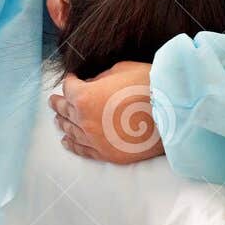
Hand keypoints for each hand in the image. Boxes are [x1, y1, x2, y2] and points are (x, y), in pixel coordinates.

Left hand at [49, 62, 163, 163]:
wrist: (171, 114)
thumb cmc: (148, 85)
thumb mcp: (120, 70)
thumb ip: (100, 78)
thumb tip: (93, 83)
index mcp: (84, 97)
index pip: (69, 88)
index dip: (70, 81)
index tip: (73, 78)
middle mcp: (84, 120)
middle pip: (65, 110)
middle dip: (59, 103)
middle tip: (53, 101)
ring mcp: (95, 139)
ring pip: (71, 131)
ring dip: (63, 123)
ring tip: (58, 120)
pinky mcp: (107, 154)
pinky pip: (83, 150)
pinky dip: (73, 145)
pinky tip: (67, 141)